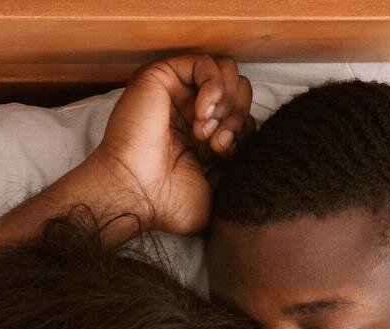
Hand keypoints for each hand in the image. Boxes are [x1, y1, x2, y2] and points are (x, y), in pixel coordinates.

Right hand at [90, 54, 255, 235]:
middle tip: (217, 143)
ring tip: (206, 129)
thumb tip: (253, 148)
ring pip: (226, 72)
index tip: (225, 156)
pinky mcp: (164, 77)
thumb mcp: (216, 194)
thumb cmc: (167, 203)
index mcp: (204, 140)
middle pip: (239, 92)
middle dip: (237, 116)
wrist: (136, 193)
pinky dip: (213, 86)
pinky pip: (206, 64)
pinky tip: (201, 112)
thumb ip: (238, 170)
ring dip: (226, 101)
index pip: (243, 117)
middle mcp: (191, 114)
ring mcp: (178, 95)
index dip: (243, 133)